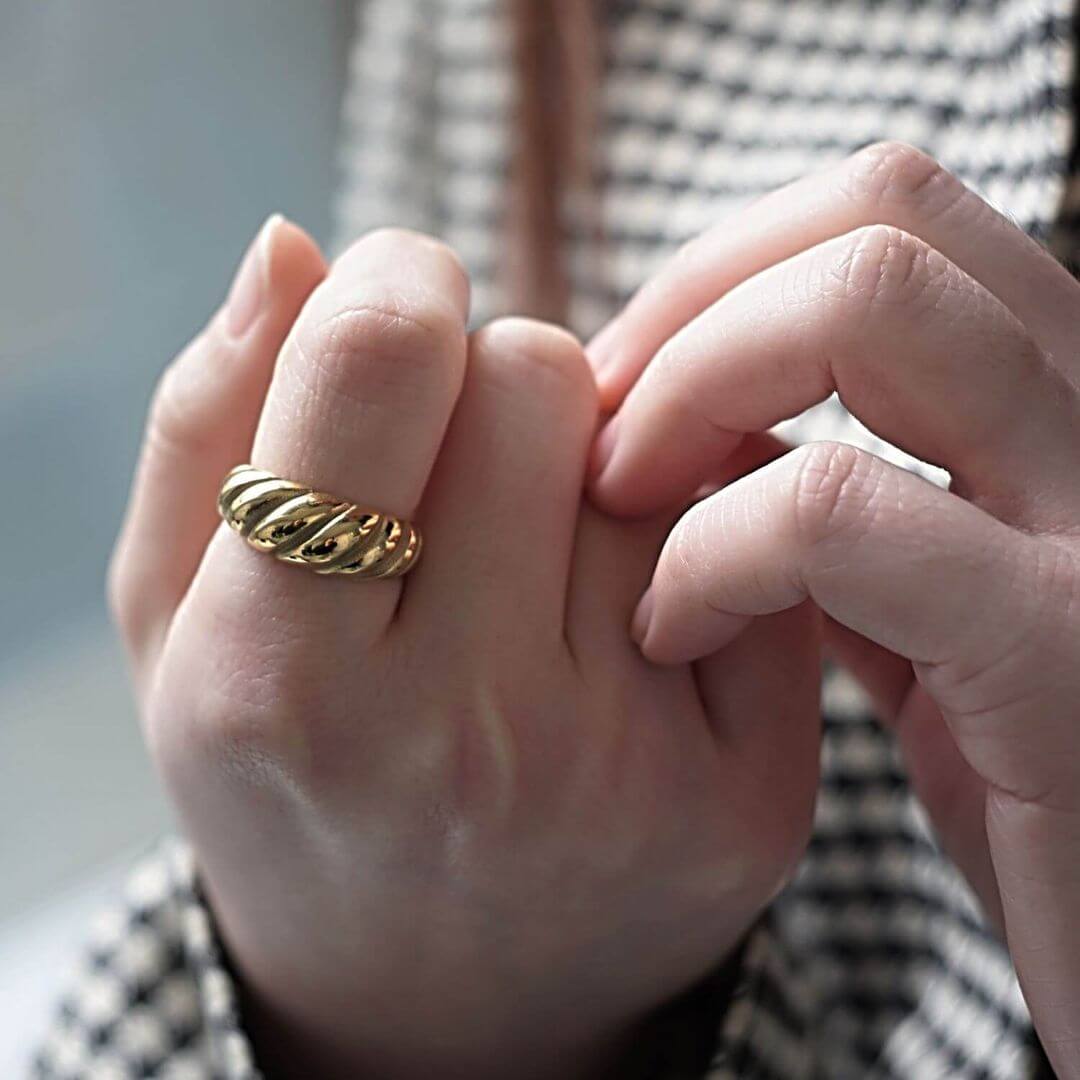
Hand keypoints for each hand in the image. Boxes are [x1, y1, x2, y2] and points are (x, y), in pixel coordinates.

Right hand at [108, 219, 820, 1077]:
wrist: (436, 995)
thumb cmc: (291, 780)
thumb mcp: (179, 625)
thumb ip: (206, 426)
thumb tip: (298, 248)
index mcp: (281, 680)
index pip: (385, 357)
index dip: (397, 286)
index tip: (396, 318)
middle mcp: (460, 735)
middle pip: (539, 375)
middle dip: (497, 378)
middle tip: (463, 472)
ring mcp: (620, 774)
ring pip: (650, 451)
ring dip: (586, 467)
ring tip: (531, 570)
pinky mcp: (746, 800)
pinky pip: (751, 544)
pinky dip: (685, 541)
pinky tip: (624, 622)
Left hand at [588, 141, 1079, 1076]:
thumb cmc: (1029, 791)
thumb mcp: (936, 622)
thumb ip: (852, 517)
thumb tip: (709, 442)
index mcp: (1061, 408)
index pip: (891, 214)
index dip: (726, 274)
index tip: (626, 388)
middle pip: (881, 217)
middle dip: (697, 306)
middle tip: (606, 434)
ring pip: (871, 306)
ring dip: (690, 388)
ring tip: (620, 501)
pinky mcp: (1060, 652)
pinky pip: (836, 512)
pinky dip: (711, 549)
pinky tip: (668, 629)